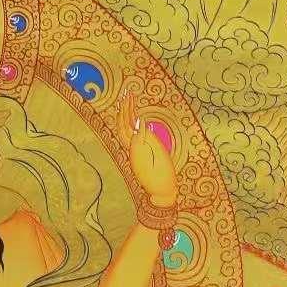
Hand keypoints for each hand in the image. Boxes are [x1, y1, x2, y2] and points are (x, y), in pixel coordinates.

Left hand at [117, 91, 176, 207]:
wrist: (162, 193)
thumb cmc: (163, 176)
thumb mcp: (158, 155)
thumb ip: (147, 138)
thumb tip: (138, 121)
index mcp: (136, 147)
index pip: (127, 123)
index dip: (127, 109)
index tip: (128, 94)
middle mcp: (132, 148)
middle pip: (123, 125)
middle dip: (124, 108)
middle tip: (127, 92)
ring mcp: (134, 152)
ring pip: (125, 130)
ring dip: (125, 115)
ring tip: (127, 100)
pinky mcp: (139, 156)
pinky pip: (131, 136)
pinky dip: (130, 124)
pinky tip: (132, 118)